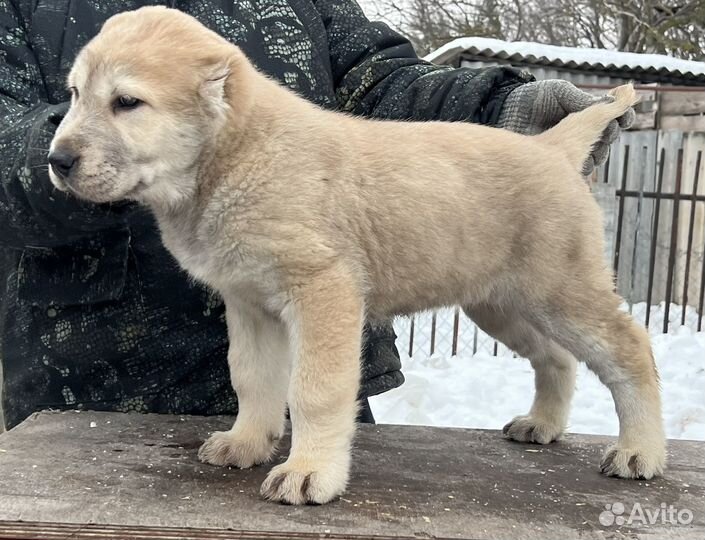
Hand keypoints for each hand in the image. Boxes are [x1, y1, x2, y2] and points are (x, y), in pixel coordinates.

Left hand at [497, 80, 634, 174]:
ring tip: (593, 147)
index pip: (615, 118)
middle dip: (611, 134)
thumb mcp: (559, 93)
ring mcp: (571, 151)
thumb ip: (582, 99)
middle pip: (609, 140)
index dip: (624, 116)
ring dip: (598, 153)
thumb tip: (610, 103)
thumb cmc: (532, 99)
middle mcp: (583, 134)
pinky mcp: (558, 166)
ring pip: (596, 158)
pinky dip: (581, 170)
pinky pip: (576, 173)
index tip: (625, 115)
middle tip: (607, 129)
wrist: (506, 113)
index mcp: (586, 113)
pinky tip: (578, 166)